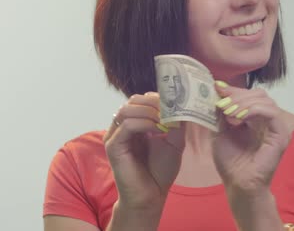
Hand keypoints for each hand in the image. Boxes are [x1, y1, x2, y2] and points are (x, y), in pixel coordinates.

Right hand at [103, 92, 184, 210]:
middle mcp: (122, 127)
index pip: (141, 100)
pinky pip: (126, 125)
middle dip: (153, 102)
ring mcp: (115, 136)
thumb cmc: (160, 171)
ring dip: (148, 111)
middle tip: (170, 108)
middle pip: (132, 101)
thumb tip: (180, 104)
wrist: (151, 195)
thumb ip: (176, 123)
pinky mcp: (113, 146)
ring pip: (127, 109)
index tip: (175, 102)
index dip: (157, 98)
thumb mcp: (174, 142)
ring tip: (164, 119)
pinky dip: (144, 123)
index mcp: (135, 124)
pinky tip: (158, 128)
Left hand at [212, 82, 291, 194]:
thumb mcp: (220, 130)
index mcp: (256, 118)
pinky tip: (238, 117)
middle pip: (259, 94)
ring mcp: (277, 127)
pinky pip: (271, 112)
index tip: (218, 89)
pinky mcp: (281, 135)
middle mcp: (269, 120)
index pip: (251, 94)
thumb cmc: (230, 161)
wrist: (238, 184)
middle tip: (222, 104)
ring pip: (265, 100)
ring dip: (243, 102)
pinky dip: (253, 110)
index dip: (235, 90)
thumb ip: (222, 110)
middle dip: (238, 95)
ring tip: (228, 113)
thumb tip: (218, 87)